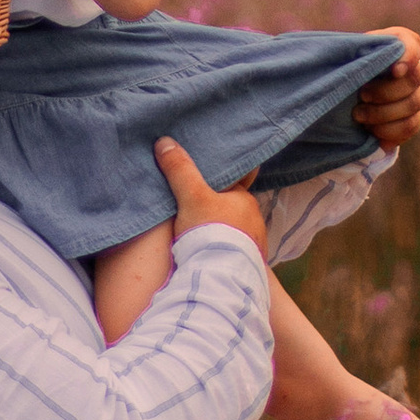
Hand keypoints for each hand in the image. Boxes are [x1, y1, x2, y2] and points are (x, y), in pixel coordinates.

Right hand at [153, 135, 267, 257]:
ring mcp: (254, 246)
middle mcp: (255, 221)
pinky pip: (235, 254)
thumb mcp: (190, 196)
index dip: (215, 185)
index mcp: (245, 200)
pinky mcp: (248, 267)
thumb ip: (179, 169)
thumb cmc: (210, 231)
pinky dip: (224, 253)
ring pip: (235, 233)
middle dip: (218, 212)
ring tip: (202, 239)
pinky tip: (210, 257)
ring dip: (222, 235)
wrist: (221, 278)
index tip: (202, 186)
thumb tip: (164, 141)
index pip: (231, 185)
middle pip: (232, 210)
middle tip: (197, 214)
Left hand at [353, 27, 419, 153]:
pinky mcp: (412, 119)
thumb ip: (350, 52)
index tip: (395, 70)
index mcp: (394, 47)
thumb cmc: (341, 72)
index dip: (408, 57)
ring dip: (383, 113)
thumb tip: (359, 58)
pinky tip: (371, 130)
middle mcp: (411, 69)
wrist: (340, 100)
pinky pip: (410, 126)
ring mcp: (415, 95)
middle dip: (385, 91)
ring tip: (358, 116)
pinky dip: (389, 130)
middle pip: (414, 79)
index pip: (411, 44)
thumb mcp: (342, 59)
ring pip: (413, 104)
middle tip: (362, 96)